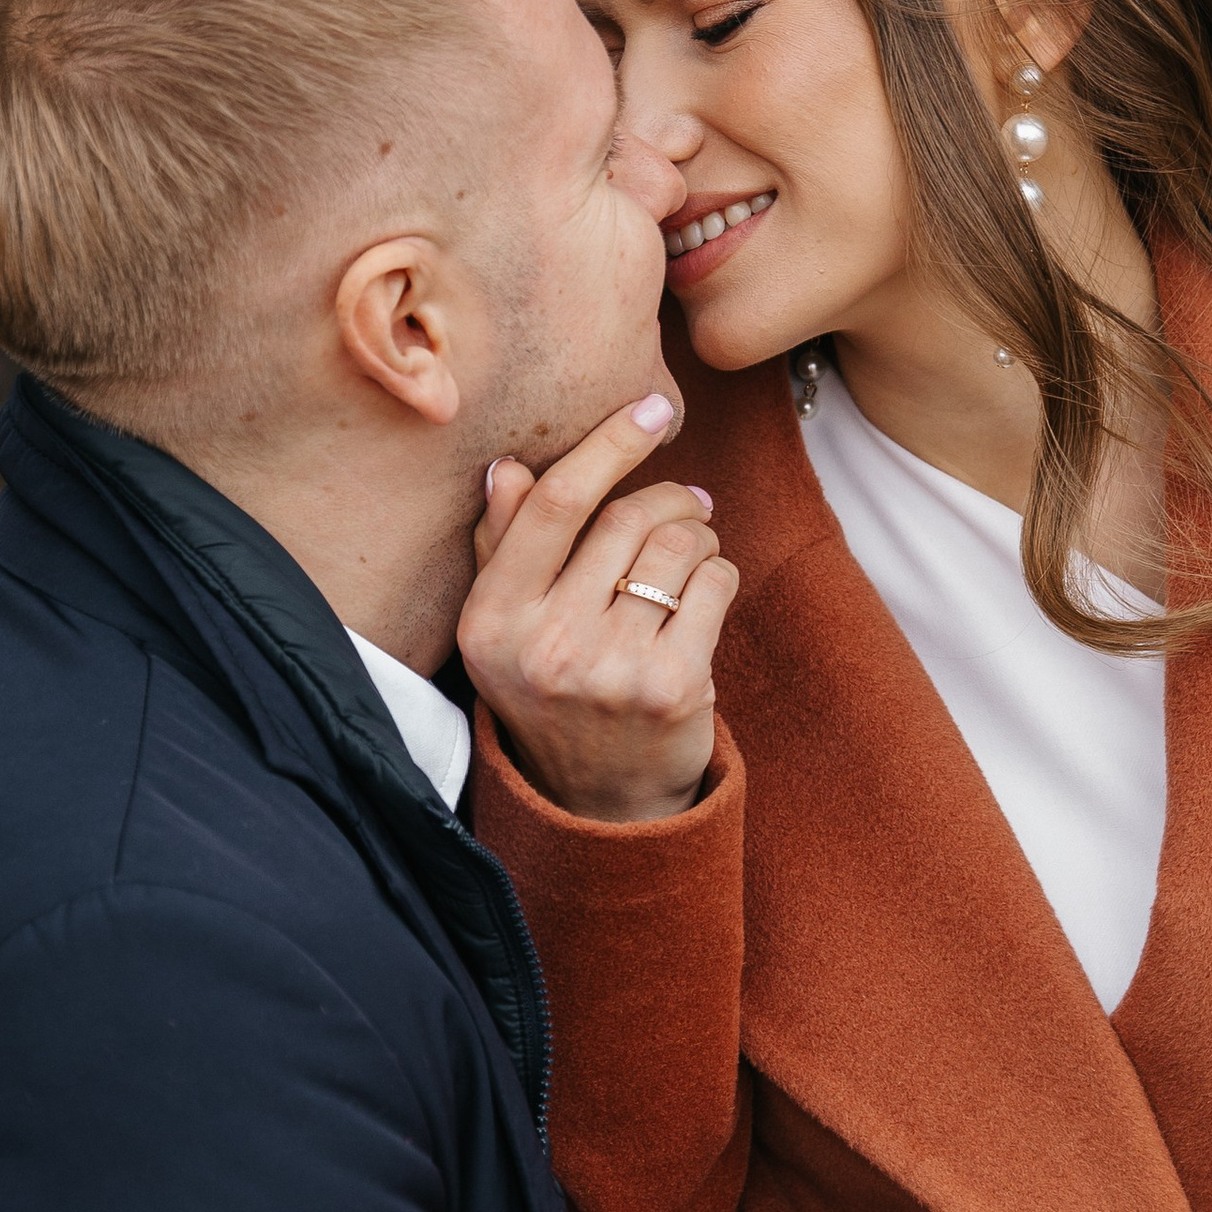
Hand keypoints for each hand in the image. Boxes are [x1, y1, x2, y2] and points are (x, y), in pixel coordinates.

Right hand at [457, 395, 738, 823]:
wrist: (601, 804)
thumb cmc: (553, 694)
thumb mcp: (506, 630)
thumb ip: (503, 548)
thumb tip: (505, 468)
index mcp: (492, 621)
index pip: (553, 505)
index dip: (608, 445)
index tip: (653, 407)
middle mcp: (545, 645)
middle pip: (625, 518)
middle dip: (669, 497)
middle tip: (689, 503)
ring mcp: (610, 671)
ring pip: (677, 547)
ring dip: (699, 534)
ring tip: (695, 550)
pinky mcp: (672, 689)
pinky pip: (714, 586)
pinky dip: (719, 574)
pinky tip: (705, 593)